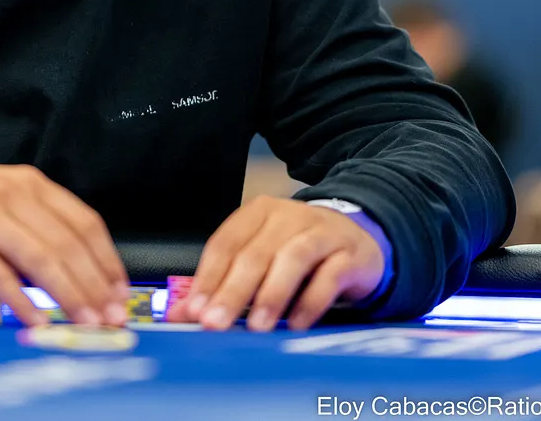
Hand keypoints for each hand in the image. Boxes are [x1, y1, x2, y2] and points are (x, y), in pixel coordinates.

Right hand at [0, 150, 127, 326]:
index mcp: (28, 183)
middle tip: (111, 318)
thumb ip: (33, 225)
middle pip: (66, 243)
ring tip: (85, 323)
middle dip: (94, 286)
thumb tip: (76, 273)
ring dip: (68, 295)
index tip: (121, 292)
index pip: (83, 221)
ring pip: (39, 258)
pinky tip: (37, 319)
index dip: (106, 260)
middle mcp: (10, 193)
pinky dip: (21, 299)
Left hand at [167, 196, 384, 331]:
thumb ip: (223, 283)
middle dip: (233, 291)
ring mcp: (321, 233)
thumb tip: (182, 314)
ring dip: (271, 295)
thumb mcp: (261, 259)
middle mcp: (288, 217)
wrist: (357, 237)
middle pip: (255, 253)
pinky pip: (329, 277)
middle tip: (216, 323)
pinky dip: (310, 303)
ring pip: (292, 259)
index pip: (226, 243)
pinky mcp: (350, 255)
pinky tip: (295, 325)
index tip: (195, 311)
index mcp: (258, 213)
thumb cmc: (299, 250)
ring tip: (257, 327)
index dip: (208, 277)